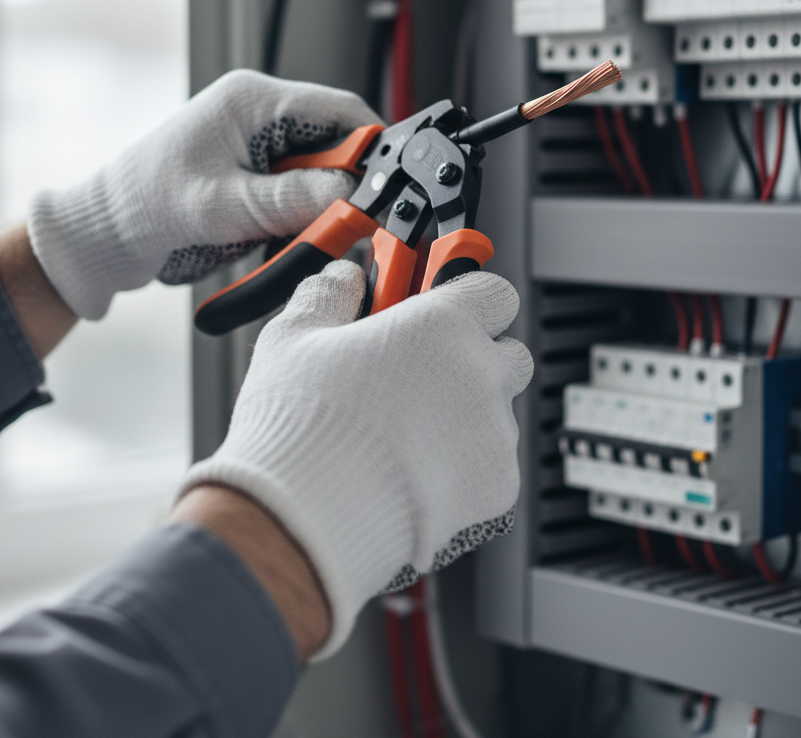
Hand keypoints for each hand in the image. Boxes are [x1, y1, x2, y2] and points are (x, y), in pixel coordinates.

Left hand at [26, 70, 377, 318]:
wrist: (106, 235)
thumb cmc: (144, 205)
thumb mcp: (222, 205)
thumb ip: (290, 198)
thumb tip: (351, 195)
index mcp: (253, 101)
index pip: (339, 111)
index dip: (369, 148)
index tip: (383, 189)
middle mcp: (261, 118)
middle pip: (335, 146)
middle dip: (343, 187)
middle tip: (340, 225)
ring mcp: (258, 149)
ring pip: (322, 176)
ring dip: (320, 209)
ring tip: (294, 235)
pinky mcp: (255, 180)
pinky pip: (299, 197)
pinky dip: (300, 222)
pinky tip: (278, 239)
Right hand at [177, 261, 532, 657]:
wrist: (307, 520)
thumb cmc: (301, 428)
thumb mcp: (293, 337)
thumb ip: (328, 295)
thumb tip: (342, 280)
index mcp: (442, 325)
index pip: (493, 290)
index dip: (466, 298)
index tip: (440, 307)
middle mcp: (480, 374)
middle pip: (507, 352)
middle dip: (473, 359)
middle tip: (419, 372)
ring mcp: (493, 434)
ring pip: (497, 413)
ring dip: (465, 416)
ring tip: (403, 434)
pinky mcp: (496, 488)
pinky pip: (491, 465)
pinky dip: (462, 467)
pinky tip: (411, 472)